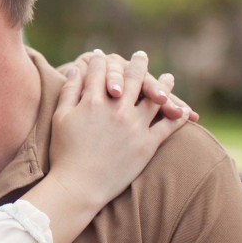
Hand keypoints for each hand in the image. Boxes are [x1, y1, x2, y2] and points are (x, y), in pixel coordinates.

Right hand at [47, 50, 190, 209]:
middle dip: (136, 64)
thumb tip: (78, 68)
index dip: (101, 61)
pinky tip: (181, 111)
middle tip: (141, 56)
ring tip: (168, 77)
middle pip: (132, 78)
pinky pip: (168, 126)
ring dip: (163, 85)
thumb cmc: (64, 153)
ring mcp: (135, 126)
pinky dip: (177, 116)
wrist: (78, 186)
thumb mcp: (60, 118)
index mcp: (93, 102)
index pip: (100, 71)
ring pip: (155, 98)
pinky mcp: (147, 145)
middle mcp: (117, 109)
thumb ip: (69, 91)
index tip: (102, 55)